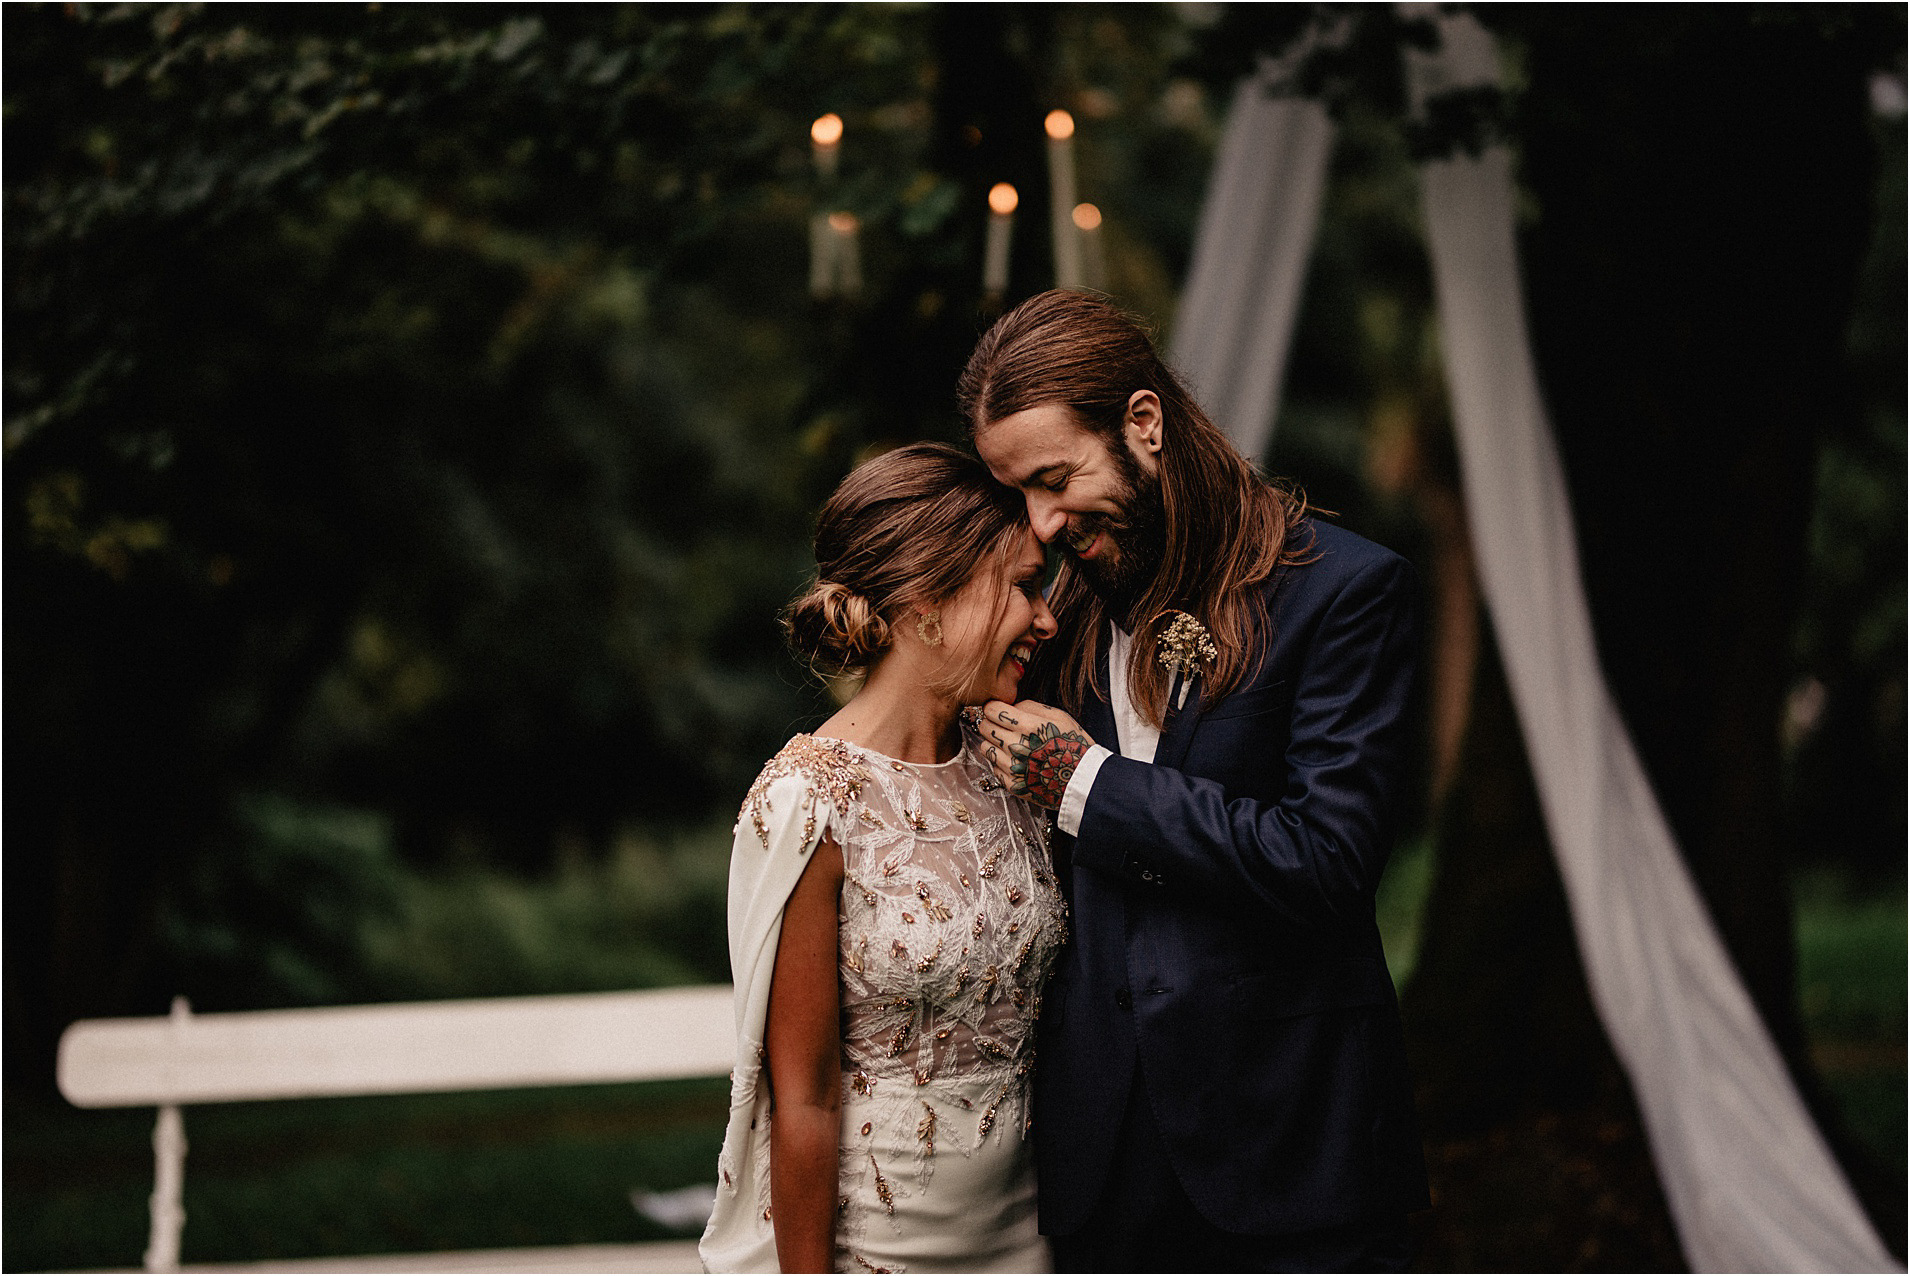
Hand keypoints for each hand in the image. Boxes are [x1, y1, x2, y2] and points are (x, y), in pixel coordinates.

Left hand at [977, 700, 1092, 809]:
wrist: (1083, 781)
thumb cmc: (1074, 746)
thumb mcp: (1060, 717)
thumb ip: (1031, 707)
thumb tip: (1010, 705)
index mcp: (1029, 726)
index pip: (992, 710)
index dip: (993, 707)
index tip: (997, 710)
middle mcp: (1017, 746)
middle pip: (984, 727)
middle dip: (991, 723)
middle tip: (1003, 726)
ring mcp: (1012, 767)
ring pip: (985, 747)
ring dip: (993, 743)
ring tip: (1009, 744)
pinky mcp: (1011, 784)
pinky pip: (993, 767)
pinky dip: (1000, 762)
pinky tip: (1015, 760)